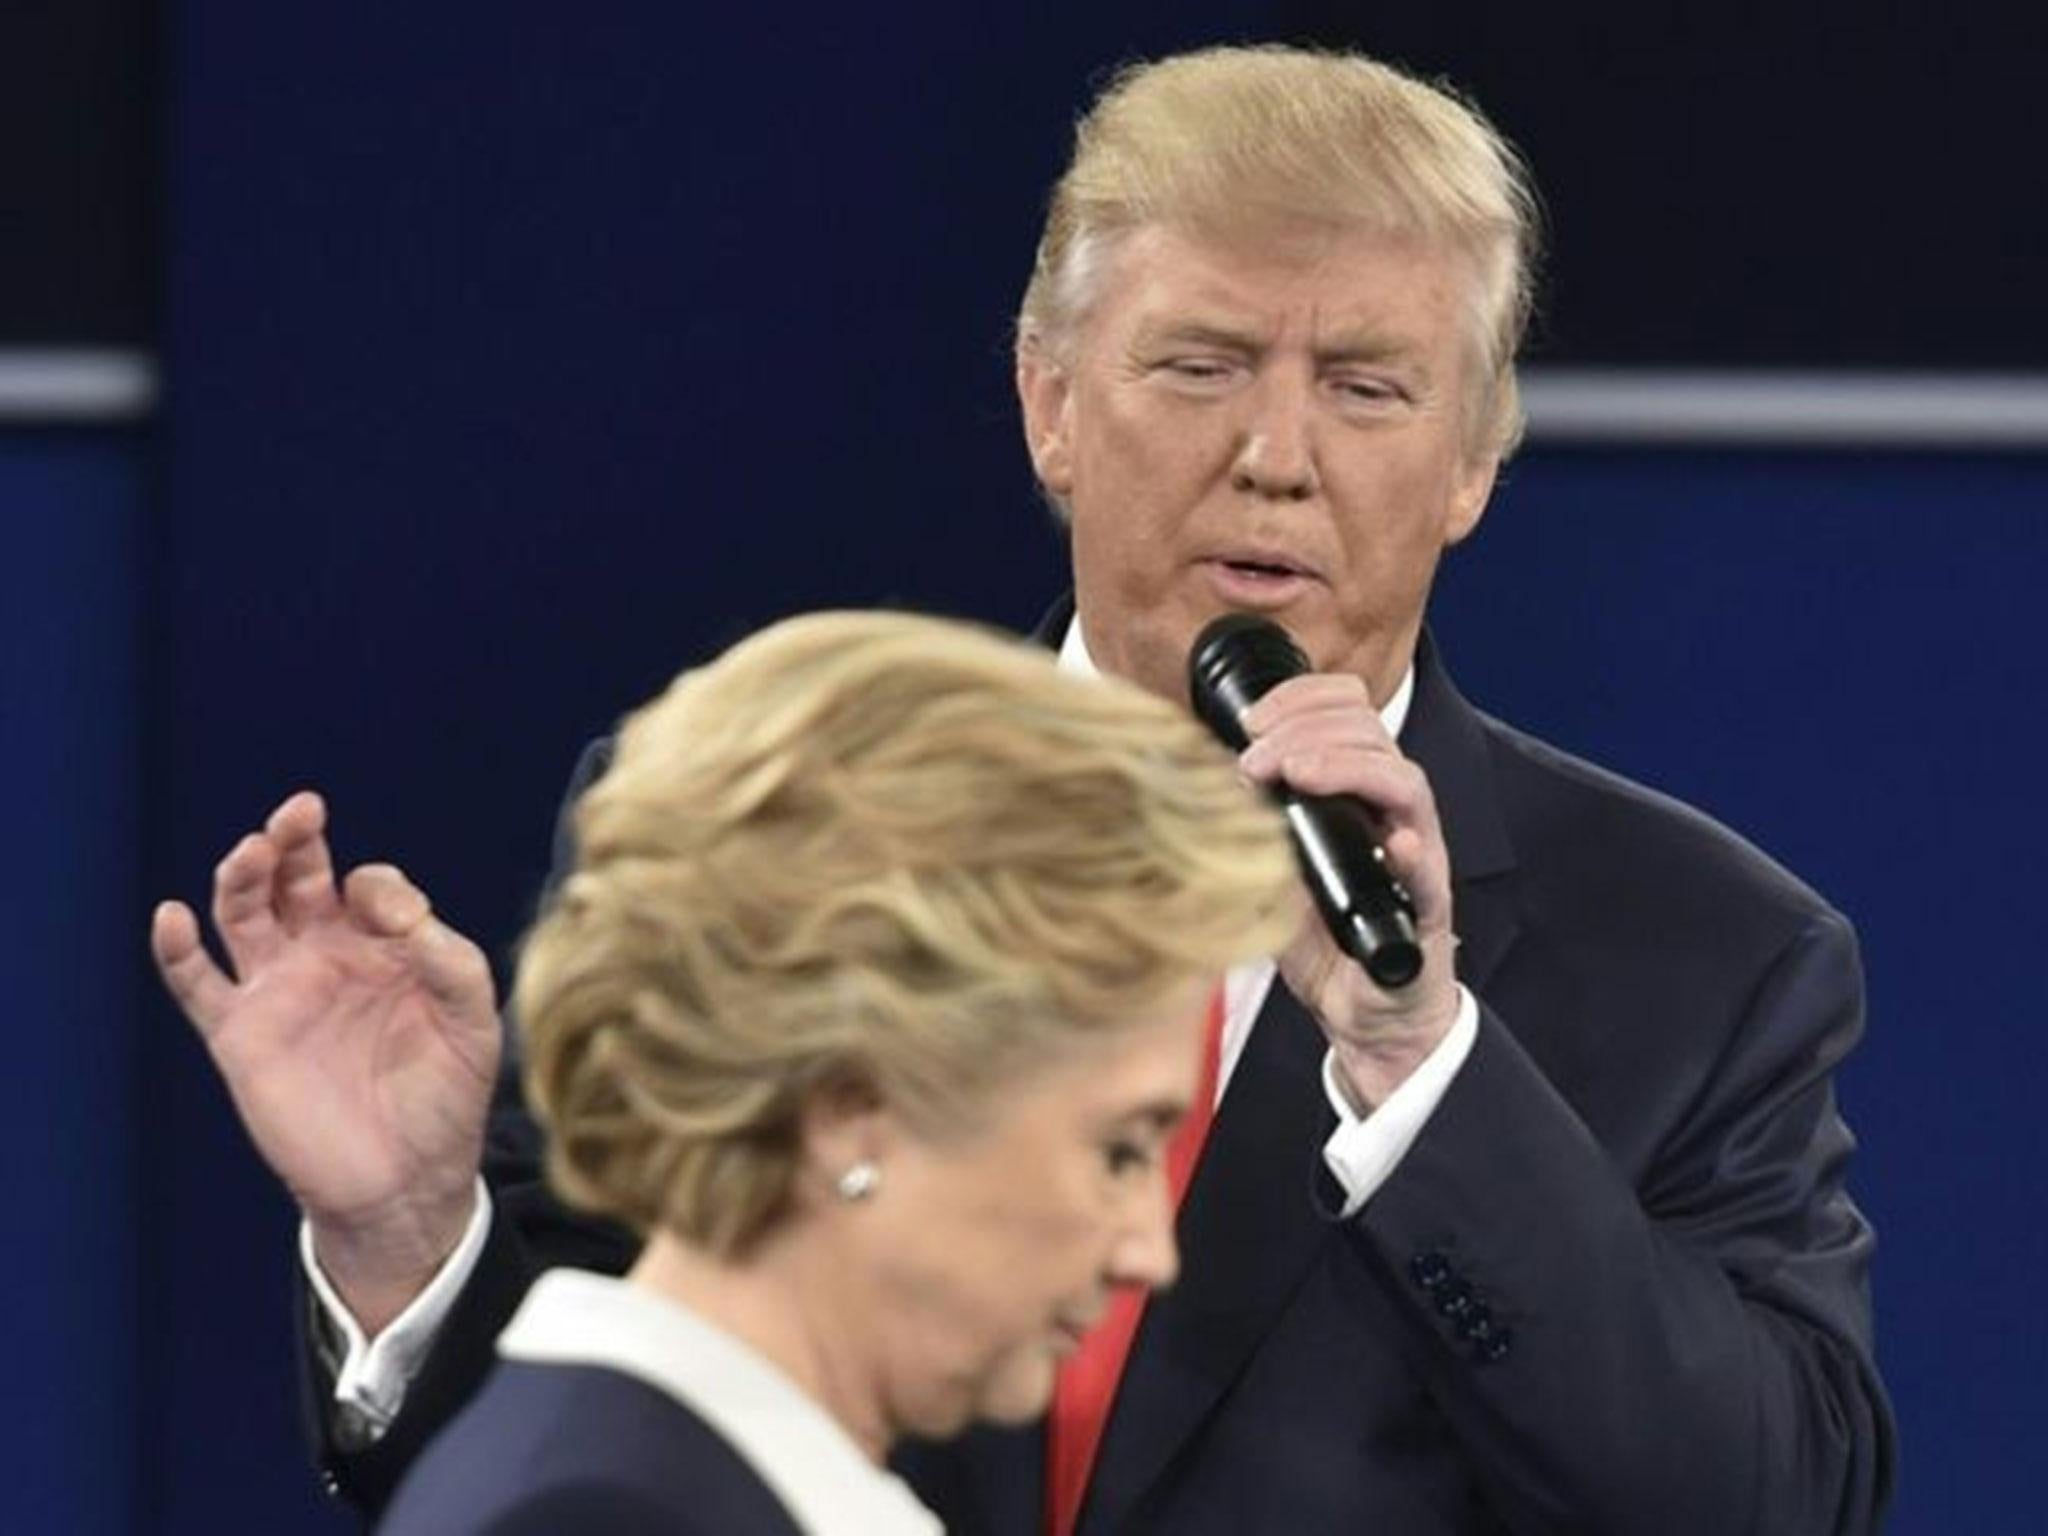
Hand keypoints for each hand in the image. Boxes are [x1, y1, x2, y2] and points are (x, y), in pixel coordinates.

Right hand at [150, 791, 500, 1333]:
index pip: (370, 885)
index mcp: (386, 946)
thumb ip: (451, 960)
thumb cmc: (446, 1097)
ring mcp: (279, 991)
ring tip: (252, 851)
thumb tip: (399, 911)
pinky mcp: (239, 1035)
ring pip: (243, 912)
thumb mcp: (472, 1021)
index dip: (379, 887)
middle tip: (300, 811)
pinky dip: (176, 948)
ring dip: (242, 875)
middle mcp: (327, 956)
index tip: (399, 918)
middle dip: (295, 838)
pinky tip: (172, 917)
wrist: (406, 1182)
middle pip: (298, 876)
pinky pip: (196, 982)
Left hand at [1237, 674, 1459, 1109]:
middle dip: (1308, 727)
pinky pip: (1429, 874)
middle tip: (1256, 754)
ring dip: (1346, 766)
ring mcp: (1416, 857)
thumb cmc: (1324, 939)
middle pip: (1373, 735)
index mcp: (1356, 795)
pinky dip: (1411, 854)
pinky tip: (1395, 844)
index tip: (1253, 716)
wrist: (1365, 1014)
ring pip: (1404, 783)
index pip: (1349, 714)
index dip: (1305, 698)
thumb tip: (1208, 786)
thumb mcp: (1271, 869)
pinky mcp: (1429, 908)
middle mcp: (1391, 815)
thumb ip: (1252, 828)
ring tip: (1296, 771)